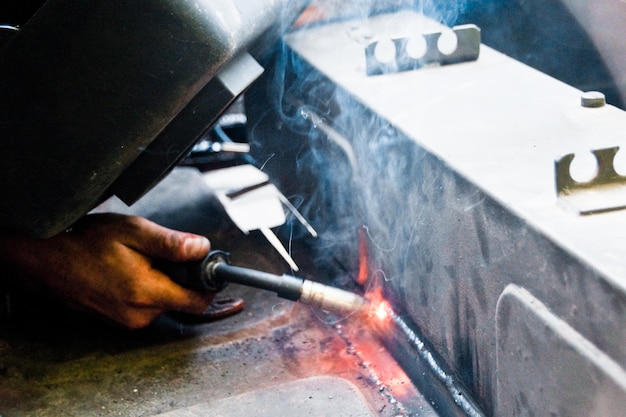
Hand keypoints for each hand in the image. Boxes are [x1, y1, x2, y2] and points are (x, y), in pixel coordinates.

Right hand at [0, 213, 213, 328]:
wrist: (46, 260)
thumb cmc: (86, 243)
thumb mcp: (133, 231)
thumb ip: (171, 243)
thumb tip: (202, 249)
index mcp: (146, 292)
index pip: (197, 301)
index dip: (209, 285)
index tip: (210, 269)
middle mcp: (138, 314)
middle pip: (181, 300)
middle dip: (180, 278)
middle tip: (160, 255)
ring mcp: (126, 321)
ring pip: (163, 302)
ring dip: (161, 283)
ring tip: (136, 262)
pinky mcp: (118, 322)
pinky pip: (145, 307)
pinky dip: (145, 290)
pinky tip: (127, 273)